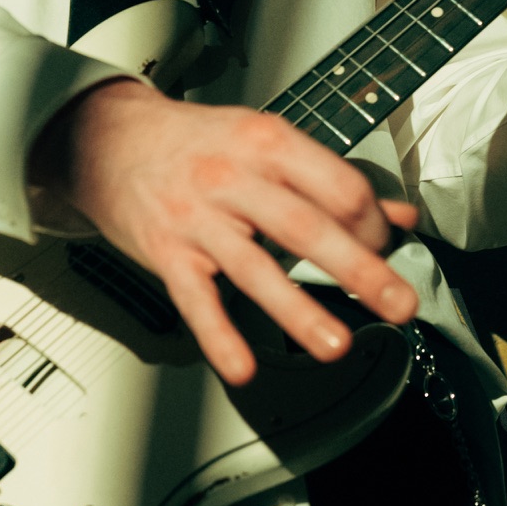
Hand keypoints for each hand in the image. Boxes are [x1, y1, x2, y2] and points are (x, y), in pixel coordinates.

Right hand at [29, 80, 418, 383]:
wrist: (108, 139)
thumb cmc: (197, 142)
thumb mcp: (267, 142)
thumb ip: (332, 180)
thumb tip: (397, 216)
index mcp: (268, 142)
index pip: (336, 185)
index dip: (372, 222)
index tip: (387, 247)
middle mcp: (233, 177)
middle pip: (306, 227)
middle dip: (359, 269)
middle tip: (397, 303)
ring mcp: (198, 218)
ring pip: (256, 268)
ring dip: (299, 311)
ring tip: (337, 344)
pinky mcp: (167, 253)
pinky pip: (196, 300)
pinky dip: (219, 336)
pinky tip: (243, 366)